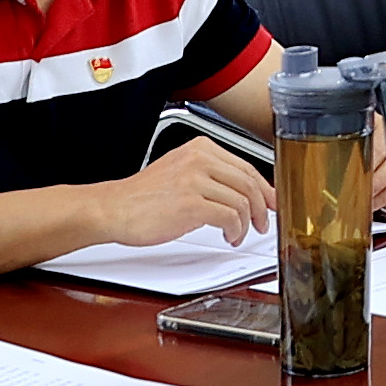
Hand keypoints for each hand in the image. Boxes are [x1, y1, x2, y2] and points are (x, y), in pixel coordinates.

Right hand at [94, 134, 274, 250]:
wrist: (113, 208)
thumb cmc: (143, 196)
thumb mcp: (180, 171)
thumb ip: (211, 176)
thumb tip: (243, 191)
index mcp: (200, 148)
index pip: (246, 166)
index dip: (264, 188)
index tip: (272, 201)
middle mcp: (200, 160)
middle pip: (249, 183)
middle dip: (262, 207)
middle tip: (262, 222)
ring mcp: (195, 181)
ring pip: (242, 202)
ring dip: (246, 223)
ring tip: (238, 233)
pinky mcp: (191, 205)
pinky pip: (230, 218)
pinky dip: (235, 231)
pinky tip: (229, 236)